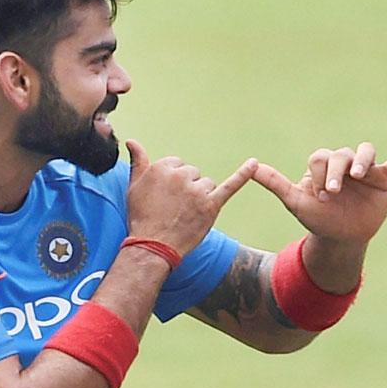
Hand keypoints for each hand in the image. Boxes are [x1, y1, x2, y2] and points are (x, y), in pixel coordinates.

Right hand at [125, 139, 257, 255]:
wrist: (153, 246)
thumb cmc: (141, 216)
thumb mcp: (133, 186)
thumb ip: (138, 161)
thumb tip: (132, 141)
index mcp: (162, 167)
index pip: (177, 165)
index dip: (173, 183)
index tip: (166, 197)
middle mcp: (181, 175)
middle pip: (193, 174)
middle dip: (186, 189)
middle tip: (174, 208)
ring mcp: (197, 190)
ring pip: (206, 184)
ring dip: (200, 196)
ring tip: (186, 213)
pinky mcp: (211, 205)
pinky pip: (230, 186)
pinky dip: (244, 174)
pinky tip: (254, 164)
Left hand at [251, 140, 386, 243]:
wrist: (340, 238)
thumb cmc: (317, 218)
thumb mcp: (294, 202)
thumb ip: (275, 183)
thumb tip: (251, 167)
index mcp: (321, 165)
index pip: (320, 159)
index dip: (318, 176)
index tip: (319, 197)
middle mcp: (342, 163)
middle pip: (340, 154)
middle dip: (335, 173)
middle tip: (332, 194)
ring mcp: (364, 170)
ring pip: (364, 152)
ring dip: (361, 160)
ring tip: (358, 173)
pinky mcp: (383, 179)